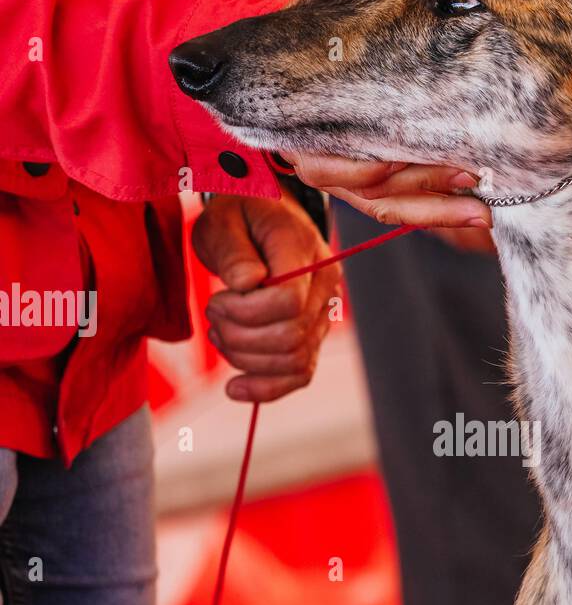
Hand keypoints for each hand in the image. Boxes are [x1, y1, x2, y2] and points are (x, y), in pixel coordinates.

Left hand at [192, 193, 339, 402]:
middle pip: (290, 337)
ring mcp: (323, 313)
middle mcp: (325, 285)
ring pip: (293, 361)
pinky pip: (300, 375)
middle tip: (213, 313)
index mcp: (304, 249)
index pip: (289, 301)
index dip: (247, 311)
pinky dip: (266, 388)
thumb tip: (246, 284)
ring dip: (245, 359)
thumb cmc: (239, 215)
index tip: (219, 297)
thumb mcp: (222, 220)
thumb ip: (232, 251)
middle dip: (239, 337)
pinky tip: (235, 389)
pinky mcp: (312, 336)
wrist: (262, 218)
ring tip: (220, 333)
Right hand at [278, 0, 492, 238]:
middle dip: (419, 183)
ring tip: (481, 209)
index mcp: (303, 134)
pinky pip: (407, 209)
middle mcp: (324, 167)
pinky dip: (440, 212)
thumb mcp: (307, 26)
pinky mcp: (379, 191)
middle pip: (371, 191)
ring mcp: (353, 183)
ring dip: (438, 208)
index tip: (400, 157)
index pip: (328, 167)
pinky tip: (478, 214)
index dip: (365, 167)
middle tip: (469, 173)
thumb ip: (312, 6)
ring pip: (391, 206)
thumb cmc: (312, 53)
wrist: (299, 75)